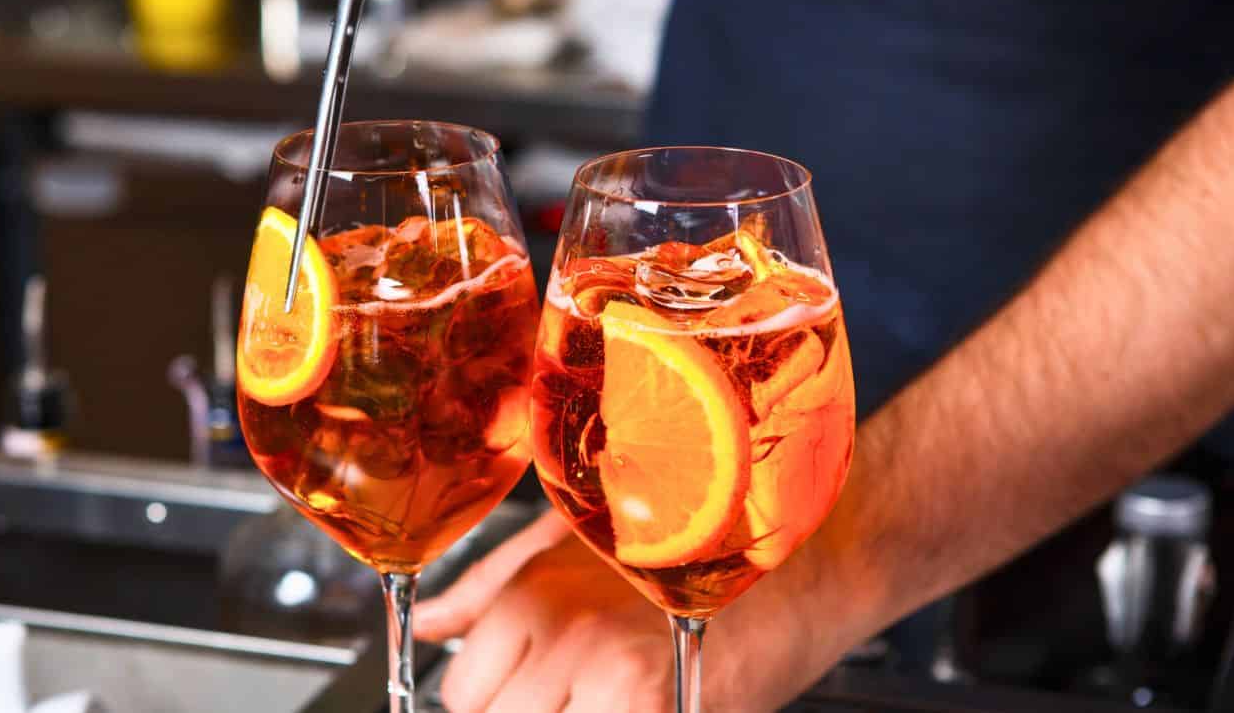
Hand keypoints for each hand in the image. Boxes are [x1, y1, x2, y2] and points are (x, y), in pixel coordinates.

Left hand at [415, 511, 847, 711]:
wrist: (808, 554)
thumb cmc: (700, 537)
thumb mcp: (577, 539)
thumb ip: (489, 585)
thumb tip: (425, 624)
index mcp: (532, 596)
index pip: (460, 687)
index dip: (491, 693)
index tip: (523, 687)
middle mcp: (563, 641)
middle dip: (522, 712)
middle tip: (575, 688)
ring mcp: (610, 687)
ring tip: (608, 692)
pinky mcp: (658, 711)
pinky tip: (635, 699)